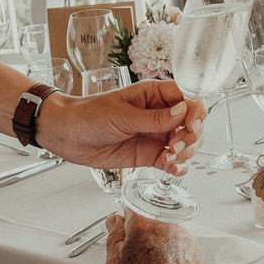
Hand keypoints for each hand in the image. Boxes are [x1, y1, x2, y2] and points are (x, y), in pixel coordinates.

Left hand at [40, 80, 205, 172]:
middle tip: (176, 145)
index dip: (196, 111)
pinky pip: (172, 160)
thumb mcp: (121, 115)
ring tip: (170, 158)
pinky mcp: (149, 154)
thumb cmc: (88, 115)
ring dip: (186, 153)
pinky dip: (177, 166)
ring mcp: (156, 135)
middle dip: (191, 136)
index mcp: (155, 94)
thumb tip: (183, 112)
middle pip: (192, 123)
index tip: (191, 125)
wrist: (67, 135)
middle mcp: (160, 114)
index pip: (189, 97)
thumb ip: (154, 118)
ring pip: (186, 143)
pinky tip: (171, 168)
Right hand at [103, 212, 216, 263]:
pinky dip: (172, 257)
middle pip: (151, 220)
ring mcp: (184, 238)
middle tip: (131, 256)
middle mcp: (167, 225)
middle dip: (141, 234)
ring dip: (158, 245)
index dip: (123, 218)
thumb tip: (114, 222)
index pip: (132, 206)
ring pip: (166, 234)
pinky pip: (180, 248)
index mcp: (144, 221)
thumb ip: (114, 236)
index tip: (120, 228)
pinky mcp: (195, 253)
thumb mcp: (112, 261)